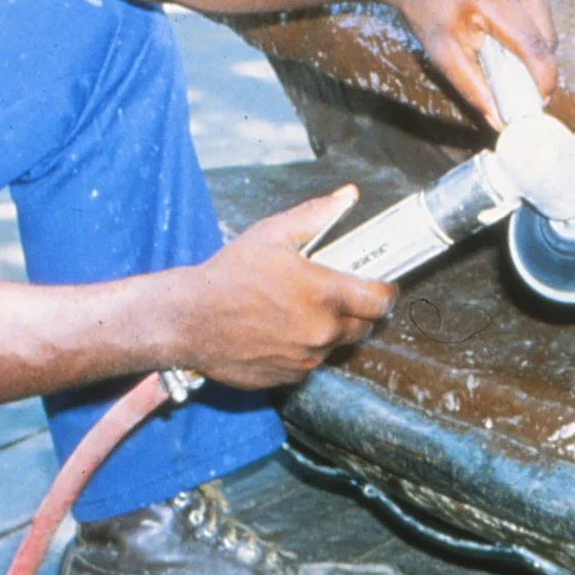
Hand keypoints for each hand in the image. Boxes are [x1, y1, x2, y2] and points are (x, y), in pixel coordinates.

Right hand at [165, 190, 397, 388]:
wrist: (188, 320)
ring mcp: (306, 358)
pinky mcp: (289, 377)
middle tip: (339, 296)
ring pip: (336, 346)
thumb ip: (316, 216)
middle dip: (359, 311)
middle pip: (365, 326)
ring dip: (329, 330)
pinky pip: (311, 363)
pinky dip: (305, 349)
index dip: (386, 291)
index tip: (380, 285)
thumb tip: (347, 196)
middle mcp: (321, 331)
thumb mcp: (272, 234)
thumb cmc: (229, 274)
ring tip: (302, 311)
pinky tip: (282, 331)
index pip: (381, 301)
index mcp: (325, 294)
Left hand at [374, 0, 557, 128]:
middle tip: (517, 77)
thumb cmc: (426, 11)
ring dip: (536, 40)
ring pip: (549, 20)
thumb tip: (501, 122)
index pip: (534, 46)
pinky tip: (506, 17)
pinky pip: (542, 2)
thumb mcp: (443, 54)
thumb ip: (474, 89)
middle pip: (547, 36)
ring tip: (505, 44)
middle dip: (538, 62)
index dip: (544, 78)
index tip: (541, 99)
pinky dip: (532, 18)